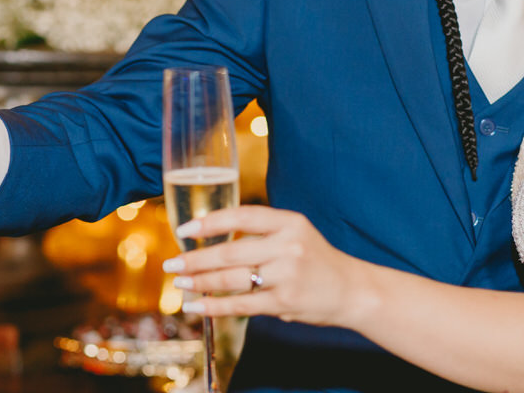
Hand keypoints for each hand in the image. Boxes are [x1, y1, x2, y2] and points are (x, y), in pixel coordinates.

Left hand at [163, 206, 369, 326]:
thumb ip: (261, 232)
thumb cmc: (316, 259)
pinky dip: (215, 306)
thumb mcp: (295, 233)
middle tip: (172, 264)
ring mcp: (287, 275)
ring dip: (201, 282)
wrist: (352, 289)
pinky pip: (241, 305)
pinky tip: (197, 306)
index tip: (184, 230)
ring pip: (232, 279)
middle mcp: (288, 246)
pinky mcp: (285, 303)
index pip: (242, 216)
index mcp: (289, 222)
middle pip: (231, 251)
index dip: (210, 222)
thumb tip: (211, 238)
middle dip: (195, 259)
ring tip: (180, 283)